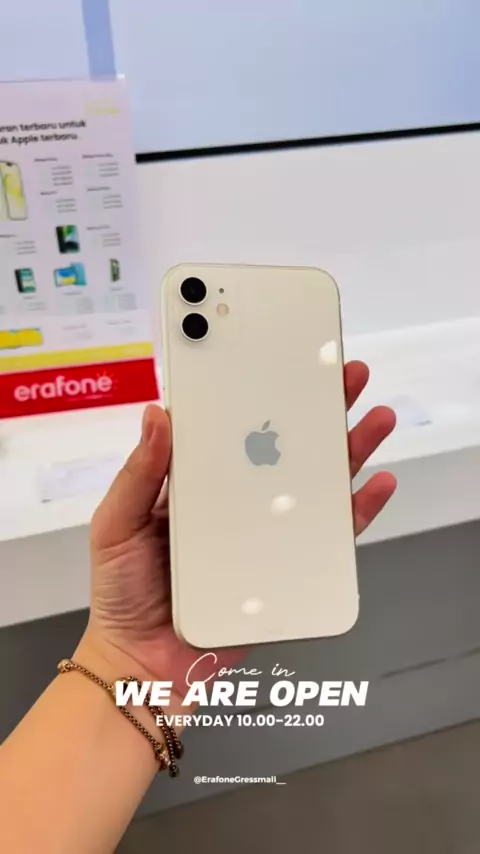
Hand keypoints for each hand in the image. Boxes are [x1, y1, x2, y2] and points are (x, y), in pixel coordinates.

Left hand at [81, 361, 395, 694]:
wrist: (145, 663)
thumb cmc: (122, 590)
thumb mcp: (116, 524)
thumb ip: (139, 474)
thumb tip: (159, 413)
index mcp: (199, 482)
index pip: (235, 428)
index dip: (261, 394)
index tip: (285, 362)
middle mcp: (238, 500)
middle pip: (285, 447)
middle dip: (318, 410)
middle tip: (346, 376)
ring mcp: (266, 532)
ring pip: (315, 483)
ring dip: (348, 450)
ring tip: (373, 419)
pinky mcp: (287, 567)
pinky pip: (328, 536)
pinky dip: (355, 510)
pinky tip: (376, 484)